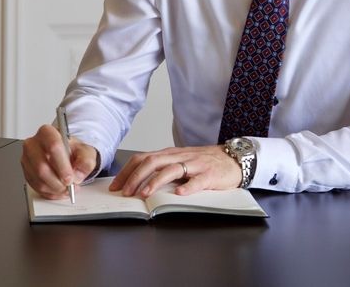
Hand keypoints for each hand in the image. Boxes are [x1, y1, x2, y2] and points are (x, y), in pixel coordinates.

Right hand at [20, 124, 98, 199]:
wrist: (66, 154)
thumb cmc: (72, 150)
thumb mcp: (85, 151)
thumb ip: (85, 161)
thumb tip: (77, 174)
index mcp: (47, 132)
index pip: (53, 146)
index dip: (62, 165)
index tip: (70, 177)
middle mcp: (33, 144)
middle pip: (42, 166)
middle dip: (58, 181)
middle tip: (69, 185)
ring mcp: (27, 159)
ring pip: (38, 179)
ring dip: (54, 188)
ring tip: (66, 188)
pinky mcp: (26, 172)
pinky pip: (36, 187)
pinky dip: (49, 192)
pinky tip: (59, 190)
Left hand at [109, 145, 241, 197]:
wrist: (233, 158)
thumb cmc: (204, 163)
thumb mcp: (180, 162)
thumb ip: (163, 169)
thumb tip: (138, 183)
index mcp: (170, 154)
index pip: (143, 158)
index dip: (127, 171)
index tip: (116, 186)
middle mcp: (179, 156)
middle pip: (153, 162)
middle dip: (136, 177)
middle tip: (125, 193)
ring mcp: (195, 165)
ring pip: (171, 170)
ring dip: (155, 182)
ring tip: (144, 194)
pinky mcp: (210, 174)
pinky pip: (197, 180)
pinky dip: (188, 187)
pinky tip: (179, 194)